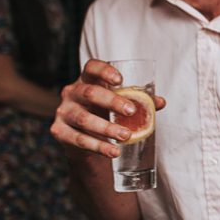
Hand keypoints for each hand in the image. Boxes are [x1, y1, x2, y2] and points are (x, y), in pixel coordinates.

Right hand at [50, 59, 166, 158]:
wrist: (85, 139)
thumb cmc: (105, 112)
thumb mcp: (120, 104)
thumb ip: (140, 101)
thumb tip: (160, 102)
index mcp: (87, 80)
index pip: (92, 68)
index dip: (104, 71)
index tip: (120, 80)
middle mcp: (71, 92)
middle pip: (89, 93)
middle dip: (112, 102)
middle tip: (131, 111)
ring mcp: (63, 111)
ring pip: (83, 118)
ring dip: (106, 128)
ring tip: (126, 136)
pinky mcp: (58, 131)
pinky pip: (78, 139)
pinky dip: (98, 146)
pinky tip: (113, 151)